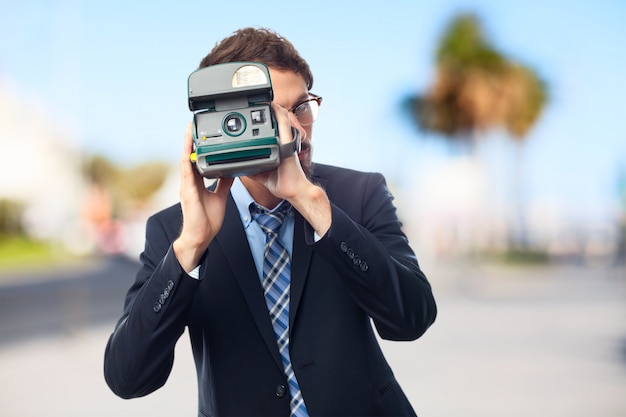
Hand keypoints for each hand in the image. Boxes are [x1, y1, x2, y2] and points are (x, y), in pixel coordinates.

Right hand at [173, 123, 233, 271]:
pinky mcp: (188, 193)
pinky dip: (187, 161)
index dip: (196, 146)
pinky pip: (187, 173)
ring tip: (188, 130)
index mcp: (197, 182)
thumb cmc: (207, 220)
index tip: (199, 133)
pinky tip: (187, 151)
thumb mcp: (220, 197)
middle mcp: (190, 182)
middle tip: (191, 124)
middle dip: (189, 140)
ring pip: (185, 161)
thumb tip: (230, 172)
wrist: (201, 236)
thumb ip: (224, 184)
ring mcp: (187, 186)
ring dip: (186, 146)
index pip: (196, 160)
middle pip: (189, 156)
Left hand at [247, 103, 308, 200]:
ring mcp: (286, 141)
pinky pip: (283, 124)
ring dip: (273, 108)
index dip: (266, 118)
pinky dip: (278, 114)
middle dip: (268, 110)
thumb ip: (253, 169)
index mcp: (278, 147)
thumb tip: (242, 167)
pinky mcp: (287, 143)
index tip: (256, 113)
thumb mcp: (262, 175)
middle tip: (256, 102)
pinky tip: (272, 106)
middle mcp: (283, 142)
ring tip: (263, 99)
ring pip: (281, 118)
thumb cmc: (283, 183)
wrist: (293, 190)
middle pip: (278, 119)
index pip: (273, 128)